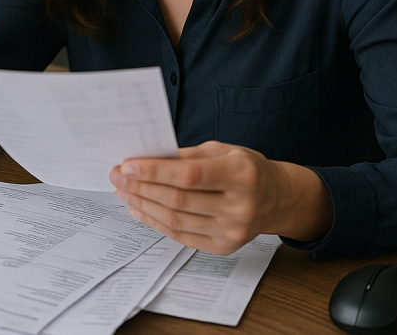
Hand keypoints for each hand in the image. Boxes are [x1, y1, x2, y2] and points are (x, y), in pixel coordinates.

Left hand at [109, 141, 332, 254]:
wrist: (278, 199)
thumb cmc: (247, 169)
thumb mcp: (223, 150)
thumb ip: (187, 157)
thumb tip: (146, 160)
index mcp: (241, 174)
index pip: (189, 176)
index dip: (155, 172)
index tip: (127, 165)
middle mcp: (240, 206)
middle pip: (178, 200)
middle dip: (141, 187)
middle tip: (118, 176)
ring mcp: (233, 231)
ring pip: (176, 220)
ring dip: (143, 205)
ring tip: (124, 192)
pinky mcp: (224, 247)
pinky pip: (181, 235)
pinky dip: (155, 222)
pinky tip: (139, 209)